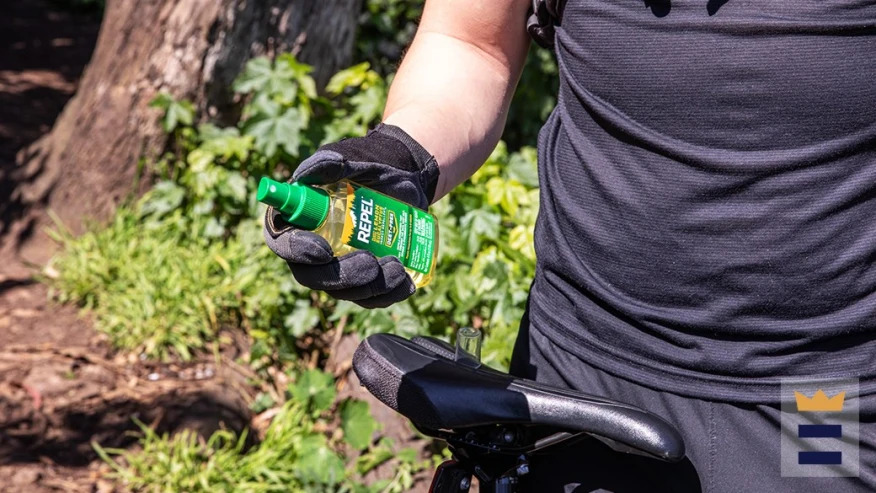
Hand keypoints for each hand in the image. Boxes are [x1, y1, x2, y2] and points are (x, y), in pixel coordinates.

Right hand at [263, 124, 438, 307]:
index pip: (283, 242)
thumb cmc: (369, 164)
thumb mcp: (350, 158)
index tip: (323, 250)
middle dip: (342, 276)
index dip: (297, 251)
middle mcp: (313, 249)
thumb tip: (305, 175)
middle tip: (370, 262)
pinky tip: (406, 283)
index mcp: (296, 220)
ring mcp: (340, 267)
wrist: (405, 175)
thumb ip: (328, 163)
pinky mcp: (366, 278)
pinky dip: (390, 294)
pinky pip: (372, 297)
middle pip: (314, 277)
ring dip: (371, 287)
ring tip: (397, 266)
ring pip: (346, 291)